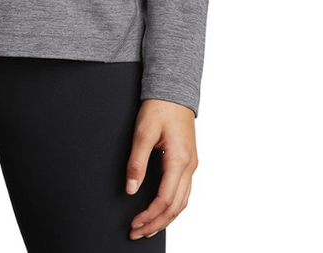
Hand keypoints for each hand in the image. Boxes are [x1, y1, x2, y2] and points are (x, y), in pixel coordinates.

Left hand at [125, 98, 197, 239]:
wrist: (174, 90)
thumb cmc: (159, 107)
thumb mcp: (143, 131)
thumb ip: (136, 162)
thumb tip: (130, 189)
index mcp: (179, 160)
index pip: (165, 199)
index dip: (149, 215)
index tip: (134, 224)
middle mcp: (189, 166)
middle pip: (176, 207)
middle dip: (156, 223)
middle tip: (137, 233)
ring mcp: (191, 165)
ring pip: (182, 202)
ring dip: (165, 218)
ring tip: (147, 228)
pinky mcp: (188, 161)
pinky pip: (184, 192)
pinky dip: (172, 207)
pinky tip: (161, 211)